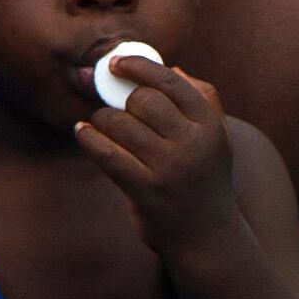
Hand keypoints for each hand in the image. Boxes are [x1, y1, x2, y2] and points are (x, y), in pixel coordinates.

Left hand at [73, 55, 238, 256]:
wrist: (206, 235)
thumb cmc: (205, 178)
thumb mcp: (216, 138)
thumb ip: (202, 99)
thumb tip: (173, 67)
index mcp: (209, 125)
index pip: (171, 82)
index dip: (139, 66)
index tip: (116, 63)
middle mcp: (192, 144)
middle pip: (142, 100)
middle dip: (120, 98)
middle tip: (110, 104)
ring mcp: (168, 169)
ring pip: (119, 124)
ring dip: (102, 120)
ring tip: (100, 124)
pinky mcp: (145, 190)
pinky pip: (106, 154)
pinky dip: (88, 138)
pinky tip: (81, 131)